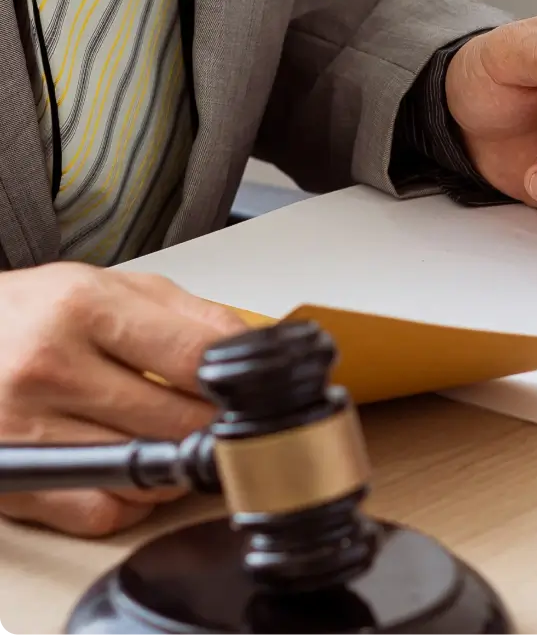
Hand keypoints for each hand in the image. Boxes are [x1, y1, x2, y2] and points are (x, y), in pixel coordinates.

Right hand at [0, 263, 243, 536]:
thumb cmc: (36, 312)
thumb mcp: (111, 286)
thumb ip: (188, 313)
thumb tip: (248, 349)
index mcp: (84, 307)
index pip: (194, 357)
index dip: (234, 381)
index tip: (251, 391)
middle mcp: (50, 366)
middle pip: (175, 420)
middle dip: (211, 425)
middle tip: (219, 420)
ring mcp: (27, 428)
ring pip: (143, 472)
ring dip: (174, 464)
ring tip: (172, 437)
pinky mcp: (14, 479)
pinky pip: (99, 511)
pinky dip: (129, 500)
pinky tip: (129, 468)